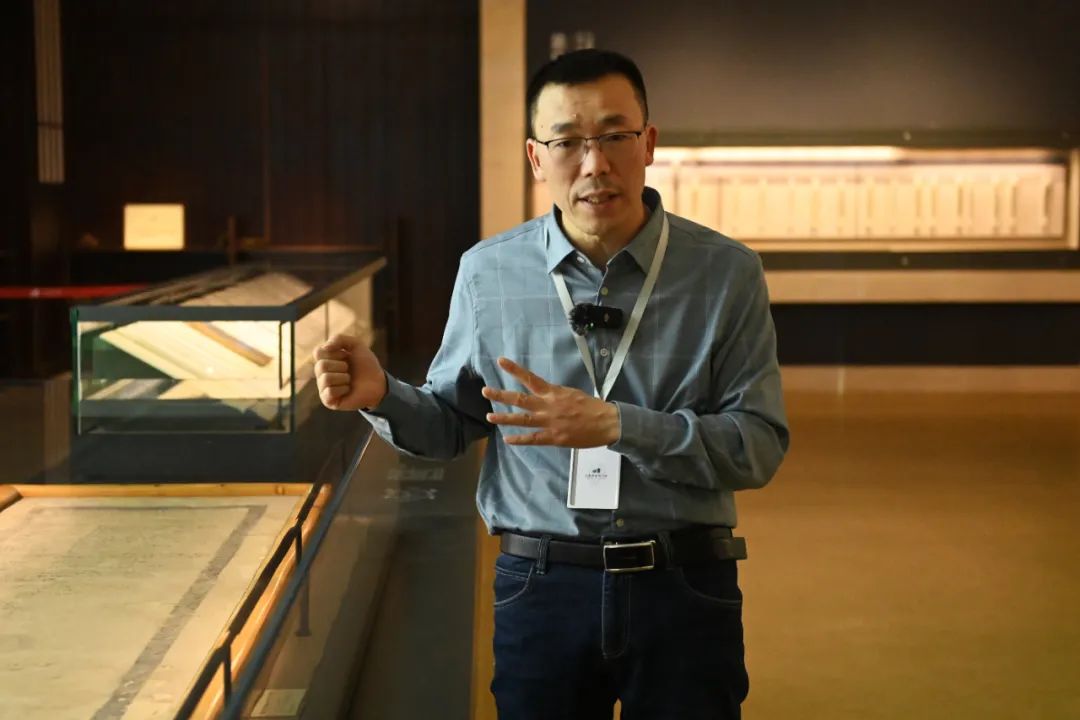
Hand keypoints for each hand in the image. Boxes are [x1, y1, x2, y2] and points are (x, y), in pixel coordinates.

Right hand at [312, 333, 387, 410]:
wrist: (378, 383)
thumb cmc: (366, 365)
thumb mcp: (356, 345)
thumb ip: (339, 338)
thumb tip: (324, 348)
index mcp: (325, 360)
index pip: (318, 352)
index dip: (335, 353)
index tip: (346, 356)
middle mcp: (321, 374)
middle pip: (321, 365)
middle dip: (341, 366)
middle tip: (349, 370)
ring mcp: (323, 388)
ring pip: (326, 378)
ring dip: (343, 377)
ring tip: (349, 380)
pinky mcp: (328, 401)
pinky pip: (329, 392)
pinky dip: (343, 389)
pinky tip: (348, 390)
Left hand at [481, 357, 620, 447]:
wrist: (607, 423)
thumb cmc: (591, 406)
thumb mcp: (571, 393)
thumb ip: (555, 394)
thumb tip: (543, 393)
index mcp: (553, 392)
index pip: (530, 378)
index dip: (514, 370)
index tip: (500, 361)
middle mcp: (548, 406)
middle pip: (520, 399)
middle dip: (501, 395)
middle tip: (485, 391)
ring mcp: (549, 423)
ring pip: (522, 420)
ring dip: (504, 418)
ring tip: (489, 416)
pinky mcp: (554, 438)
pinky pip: (533, 439)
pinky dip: (519, 439)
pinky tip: (507, 439)